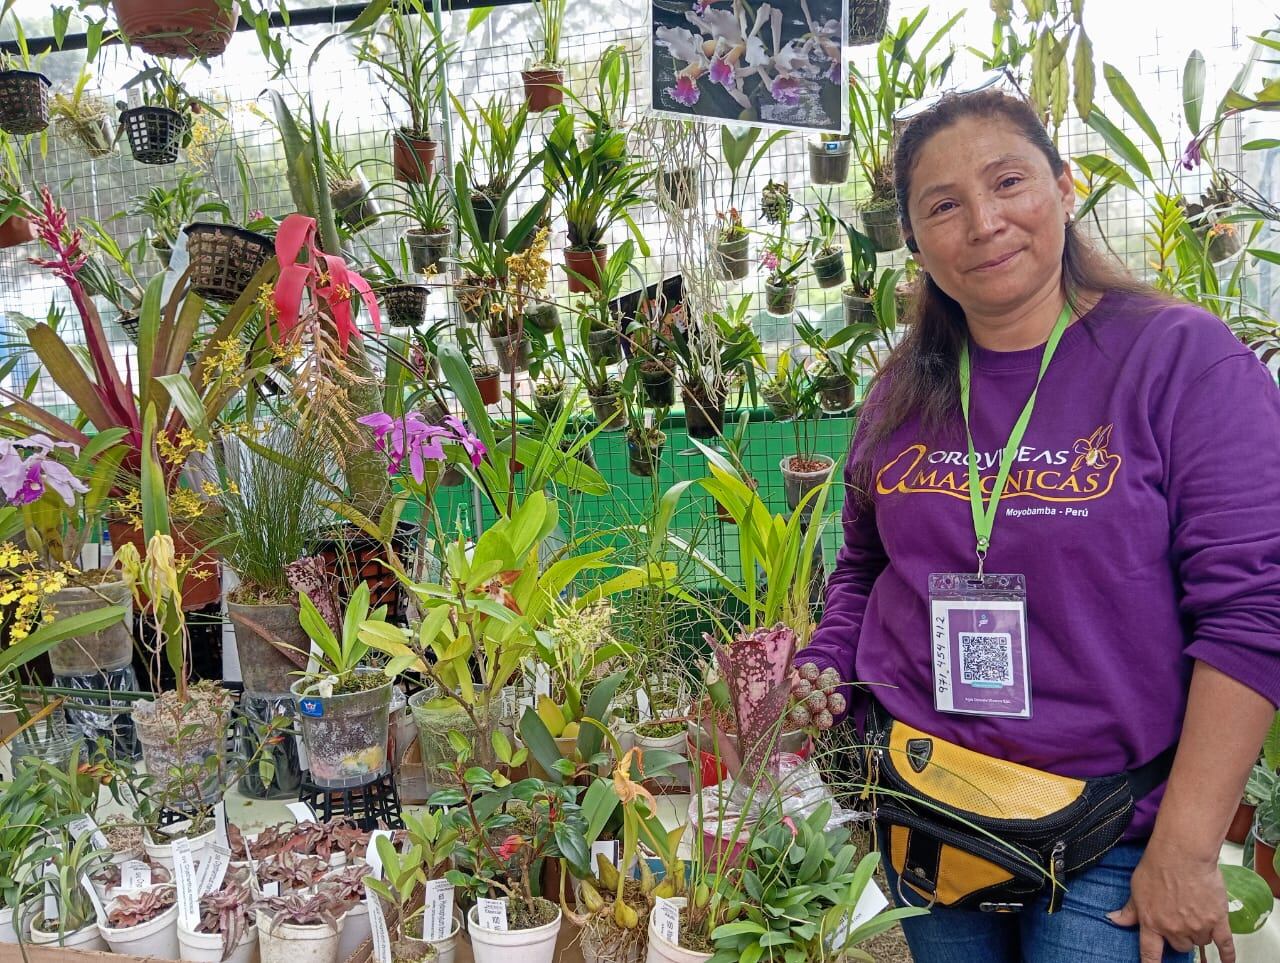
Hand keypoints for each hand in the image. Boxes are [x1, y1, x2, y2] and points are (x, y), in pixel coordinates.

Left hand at [1107, 842, 1233, 962]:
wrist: (1182, 855)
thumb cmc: (1156, 867)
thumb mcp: (1136, 888)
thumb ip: (1129, 909)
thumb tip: (1113, 920)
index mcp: (1151, 922)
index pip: (1150, 953)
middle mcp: (1174, 929)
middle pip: (1179, 946)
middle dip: (1179, 936)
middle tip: (1179, 919)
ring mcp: (1197, 927)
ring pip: (1199, 942)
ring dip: (1198, 933)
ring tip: (1195, 912)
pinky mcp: (1217, 921)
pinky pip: (1225, 945)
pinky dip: (1227, 956)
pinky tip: (1228, 962)